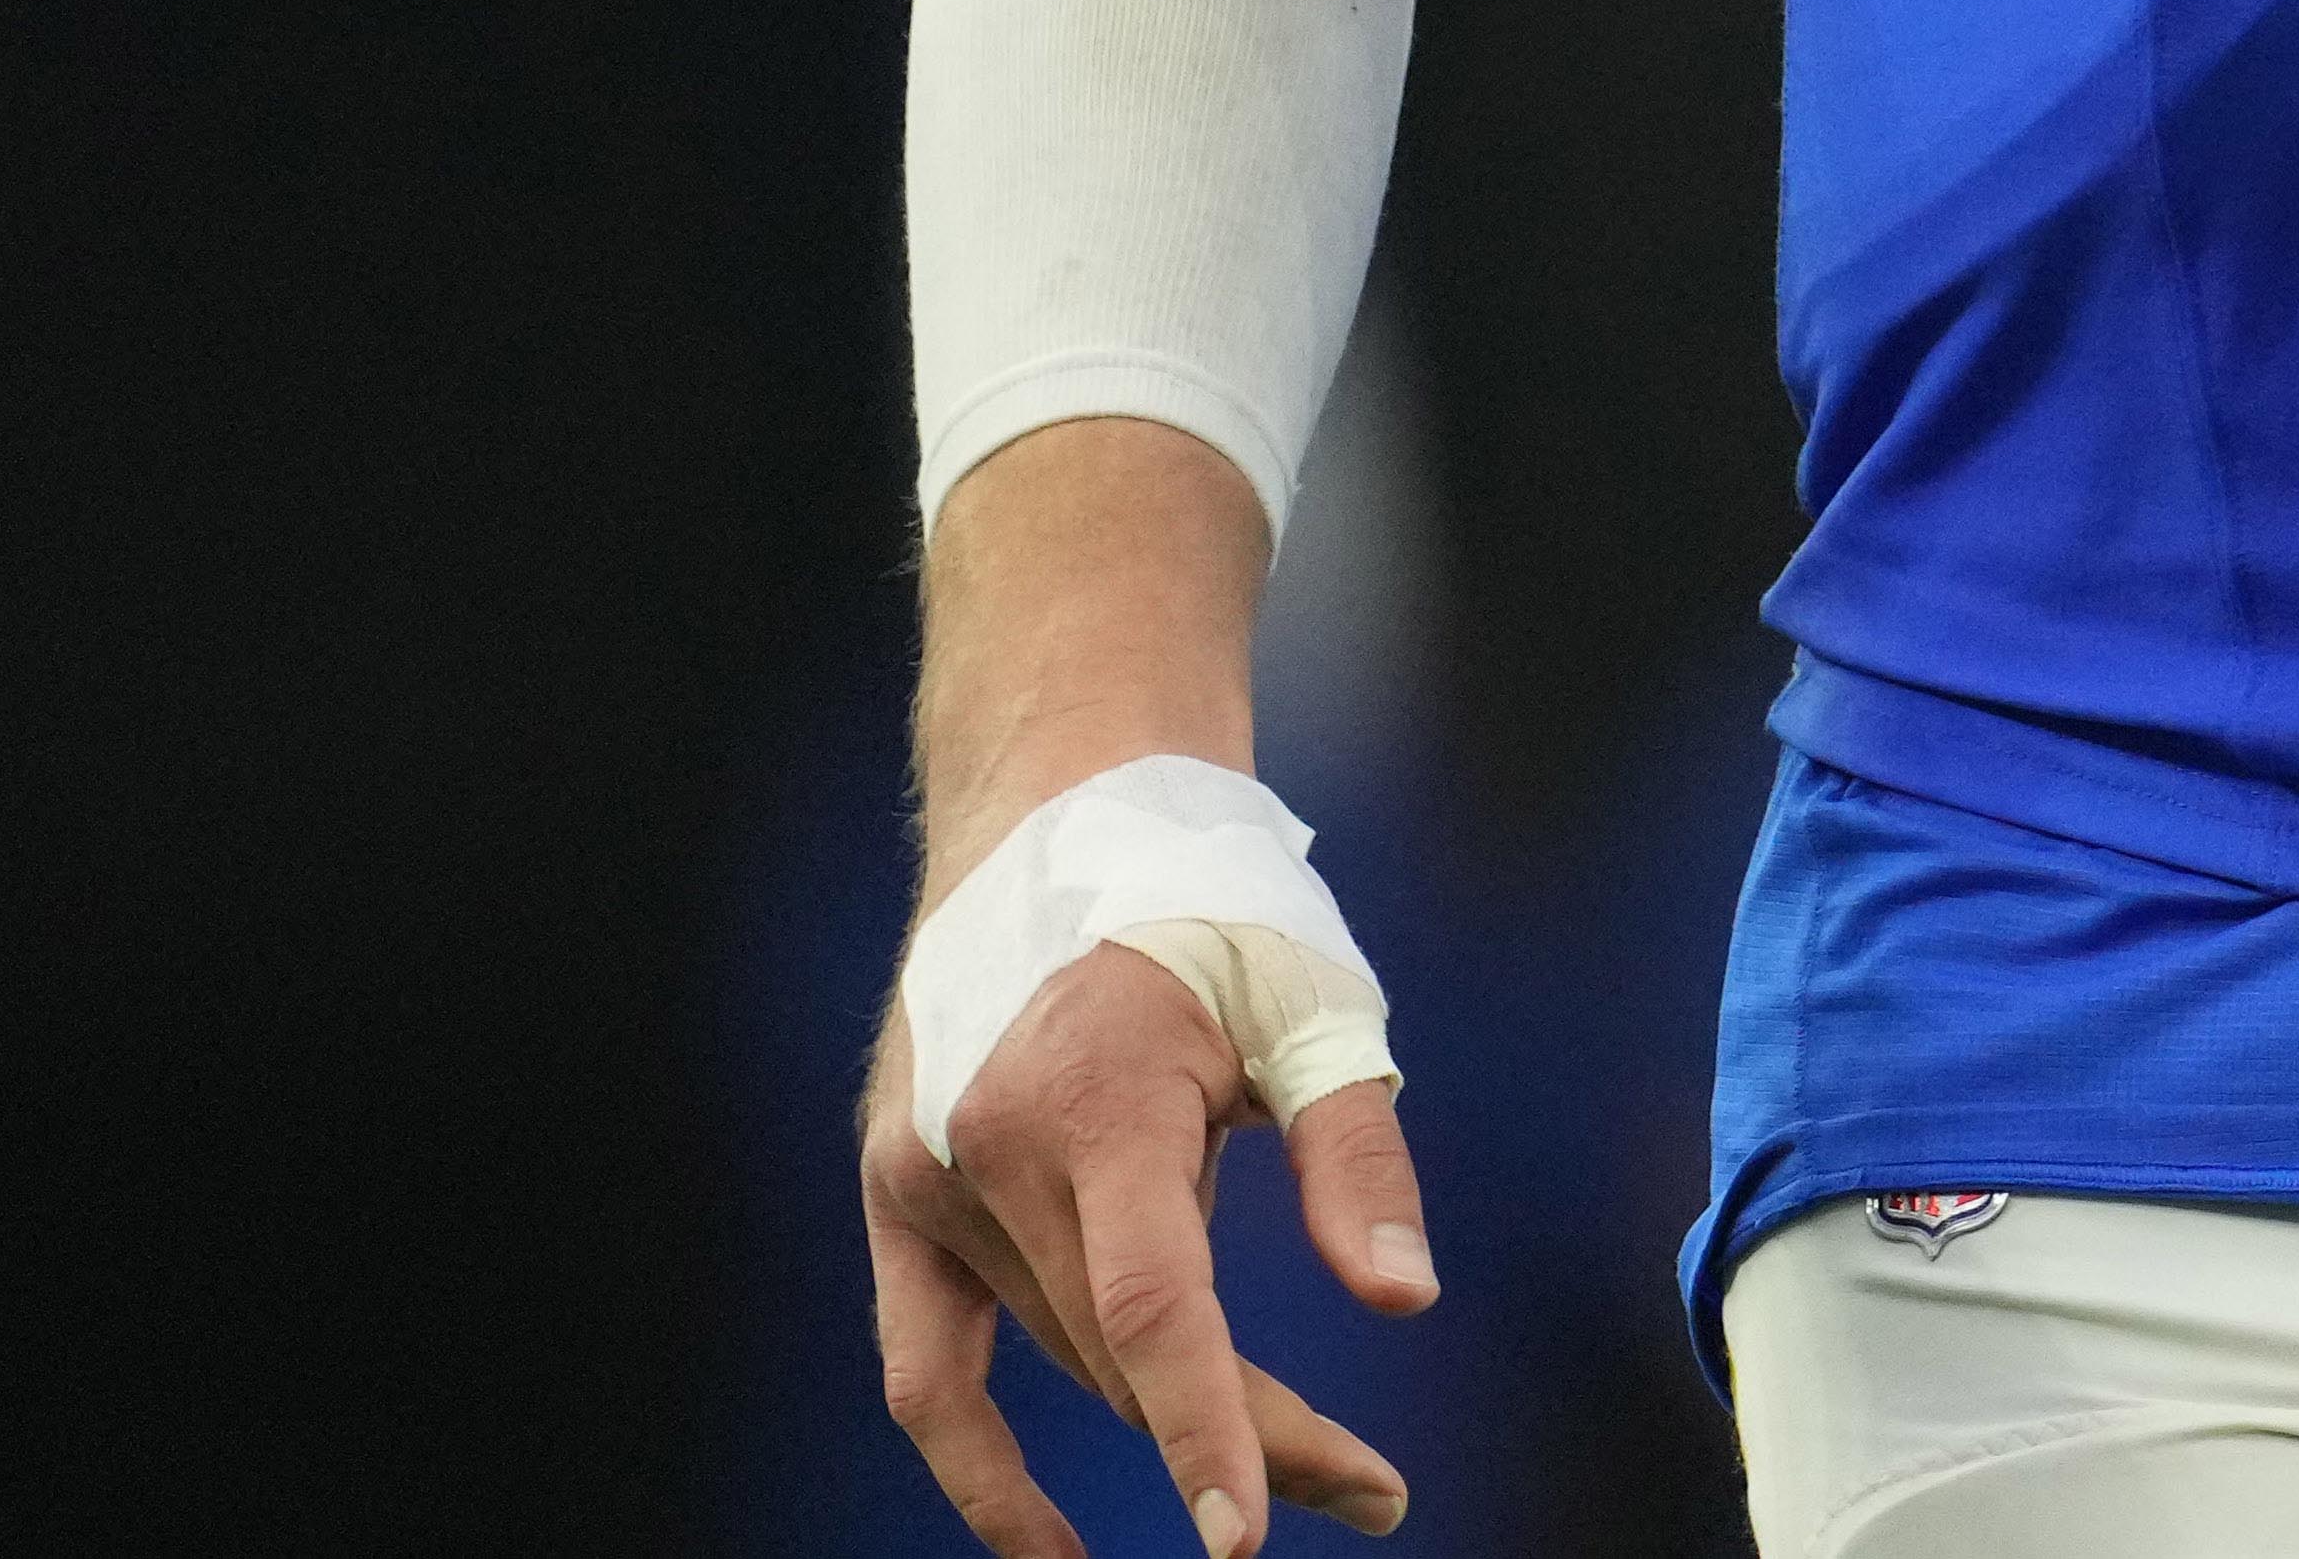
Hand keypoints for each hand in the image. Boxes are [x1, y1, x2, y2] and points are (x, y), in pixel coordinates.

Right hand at [861, 942, 1436, 1555]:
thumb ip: (1355, 1153)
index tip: (1251, 1532)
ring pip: (1055, 1356)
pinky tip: (1048, 1545)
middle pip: (1120, 1350)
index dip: (1207, 1424)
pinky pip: (926, 1368)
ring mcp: (924, 1176)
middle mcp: (988, 1147)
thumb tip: (1402, 1297)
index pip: (1149, 1305)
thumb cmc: (1208, 906)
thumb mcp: (1311, 1001)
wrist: (1059, 812)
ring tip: (1278, 1486)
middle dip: (1250, 1434)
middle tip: (1371, 1490)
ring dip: (1161, 1428)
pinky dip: (980, 1466)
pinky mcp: (895, 1193)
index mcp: (1094, 1097)